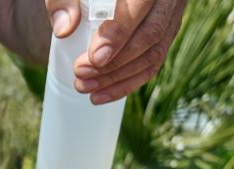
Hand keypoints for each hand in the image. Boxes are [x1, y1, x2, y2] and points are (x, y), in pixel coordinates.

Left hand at [46, 0, 187, 103]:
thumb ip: (62, 0)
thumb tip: (64, 29)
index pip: (141, 4)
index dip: (119, 33)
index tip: (94, 58)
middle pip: (151, 33)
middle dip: (115, 62)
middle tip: (81, 74)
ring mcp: (170, 14)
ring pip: (154, 51)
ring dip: (119, 77)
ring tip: (85, 88)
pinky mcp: (166, 31)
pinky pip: (154, 61)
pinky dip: (128, 82)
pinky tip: (102, 94)